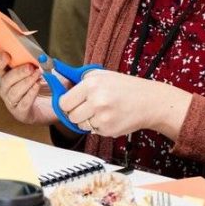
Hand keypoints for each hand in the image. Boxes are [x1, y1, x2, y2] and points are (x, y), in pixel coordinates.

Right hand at [0, 56, 57, 125]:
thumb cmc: (46, 87)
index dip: (0, 61)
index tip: (7, 55)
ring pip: (14, 92)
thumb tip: (43, 57)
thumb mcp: (44, 71)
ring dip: (26, 82)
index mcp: (7, 75)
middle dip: (18, 72)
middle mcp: (6, 88)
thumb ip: (41, 63)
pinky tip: (38, 86)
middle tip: (31, 67)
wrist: (54, 107)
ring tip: (38, 76)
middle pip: (6, 79)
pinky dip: (31, 94)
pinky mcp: (20, 113)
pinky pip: (23, 103)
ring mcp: (12, 102)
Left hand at [57, 70, 192, 139]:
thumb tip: (55, 79)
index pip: (64, 102)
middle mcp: (96, 101)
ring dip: (86, 121)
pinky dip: (98, 126)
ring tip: (100, 111)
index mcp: (91, 84)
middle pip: (70, 116)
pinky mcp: (109, 130)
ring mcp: (103, 117)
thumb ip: (78, 79)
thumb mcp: (101, 75)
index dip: (66, 103)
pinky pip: (93, 131)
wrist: (149, 101)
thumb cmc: (124, 87)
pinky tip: (110, 117)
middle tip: (87, 107)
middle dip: (75, 112)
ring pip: (80, 125)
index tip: (71, 102)